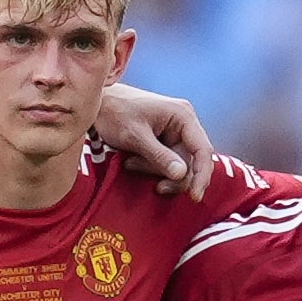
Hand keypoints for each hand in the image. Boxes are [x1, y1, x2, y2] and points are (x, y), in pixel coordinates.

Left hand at [86, 82, 215, 189]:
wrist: (98, 103)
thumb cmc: (114, 113)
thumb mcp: (135, 136)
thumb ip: (159, 156)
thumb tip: (182, 175)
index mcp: (183, 115)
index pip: (203, 150)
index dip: (201, 175)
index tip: (194, 197)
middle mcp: (184, 124)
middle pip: (190, 162)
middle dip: (166, 173)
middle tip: (142, 174)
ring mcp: (175, 133)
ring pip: (177, 166)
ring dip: (154, 170)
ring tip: (130, 162)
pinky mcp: (165, 142)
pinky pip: (167, 163)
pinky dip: (150, 168)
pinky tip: (132, 161)